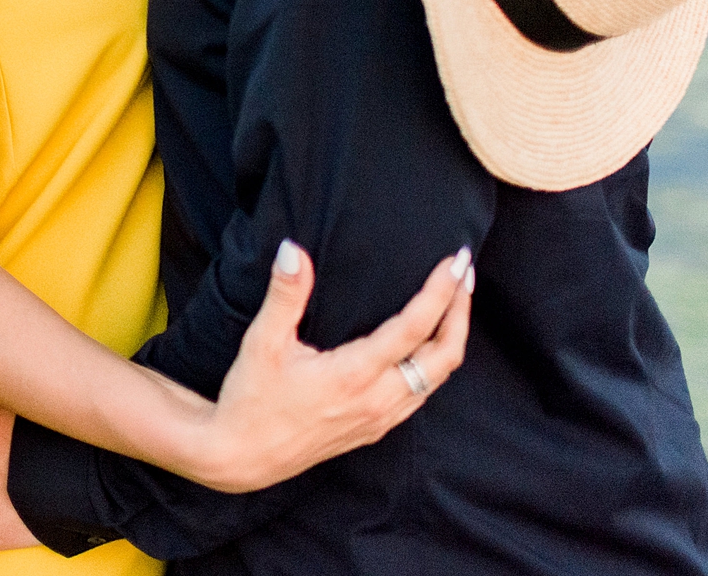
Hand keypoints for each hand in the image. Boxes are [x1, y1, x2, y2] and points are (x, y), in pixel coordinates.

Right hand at [190, 242, 473, 493]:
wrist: (243, 456)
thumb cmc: (251, 399)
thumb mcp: (262, 343)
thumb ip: (285, 295)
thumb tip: (293, 251)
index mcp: (354, 374)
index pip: (414, 327)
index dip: (440, 291)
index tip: (455, 260)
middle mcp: (378, 399)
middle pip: (444, 355)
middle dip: (461, 311)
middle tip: (464, 273)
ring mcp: (381, 418)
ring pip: (439, 377)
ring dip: (451, 336)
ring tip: (454, 301)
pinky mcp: (375, 428)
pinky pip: (422, 394)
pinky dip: (435, 363)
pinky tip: (425, 346)